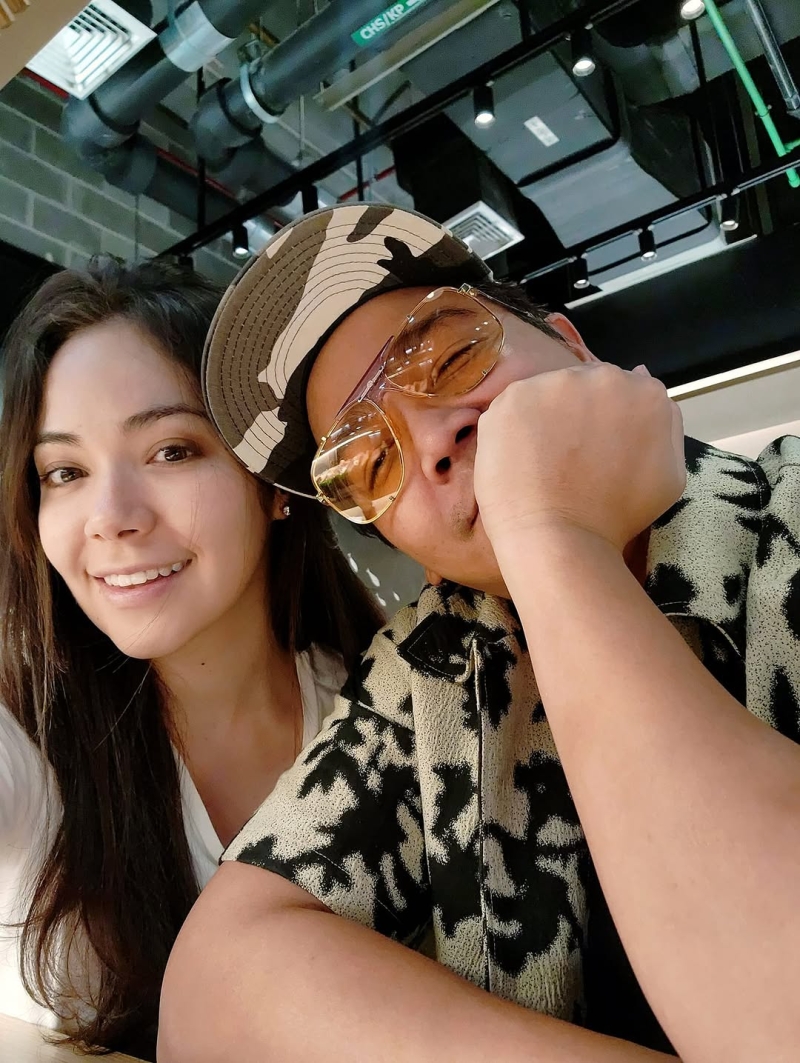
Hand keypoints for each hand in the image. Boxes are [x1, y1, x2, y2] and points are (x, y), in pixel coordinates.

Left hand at [474, 363, 685, 553]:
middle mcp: (604, 377)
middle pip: (587, 385)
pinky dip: (515, 428)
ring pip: (550, 392)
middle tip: (568, 459)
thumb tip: (641, 374)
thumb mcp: (670, 475)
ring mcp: (556, 383)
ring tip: (543, 463)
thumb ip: (666, 422)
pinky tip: (521, 460)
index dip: (605, 422)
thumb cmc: (616, 517)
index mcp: (646, 393)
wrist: (560, 539)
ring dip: (546, 418)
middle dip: (578, 414)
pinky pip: (515, 405)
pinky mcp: (515, 396)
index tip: (596, 450)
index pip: (623, 391)